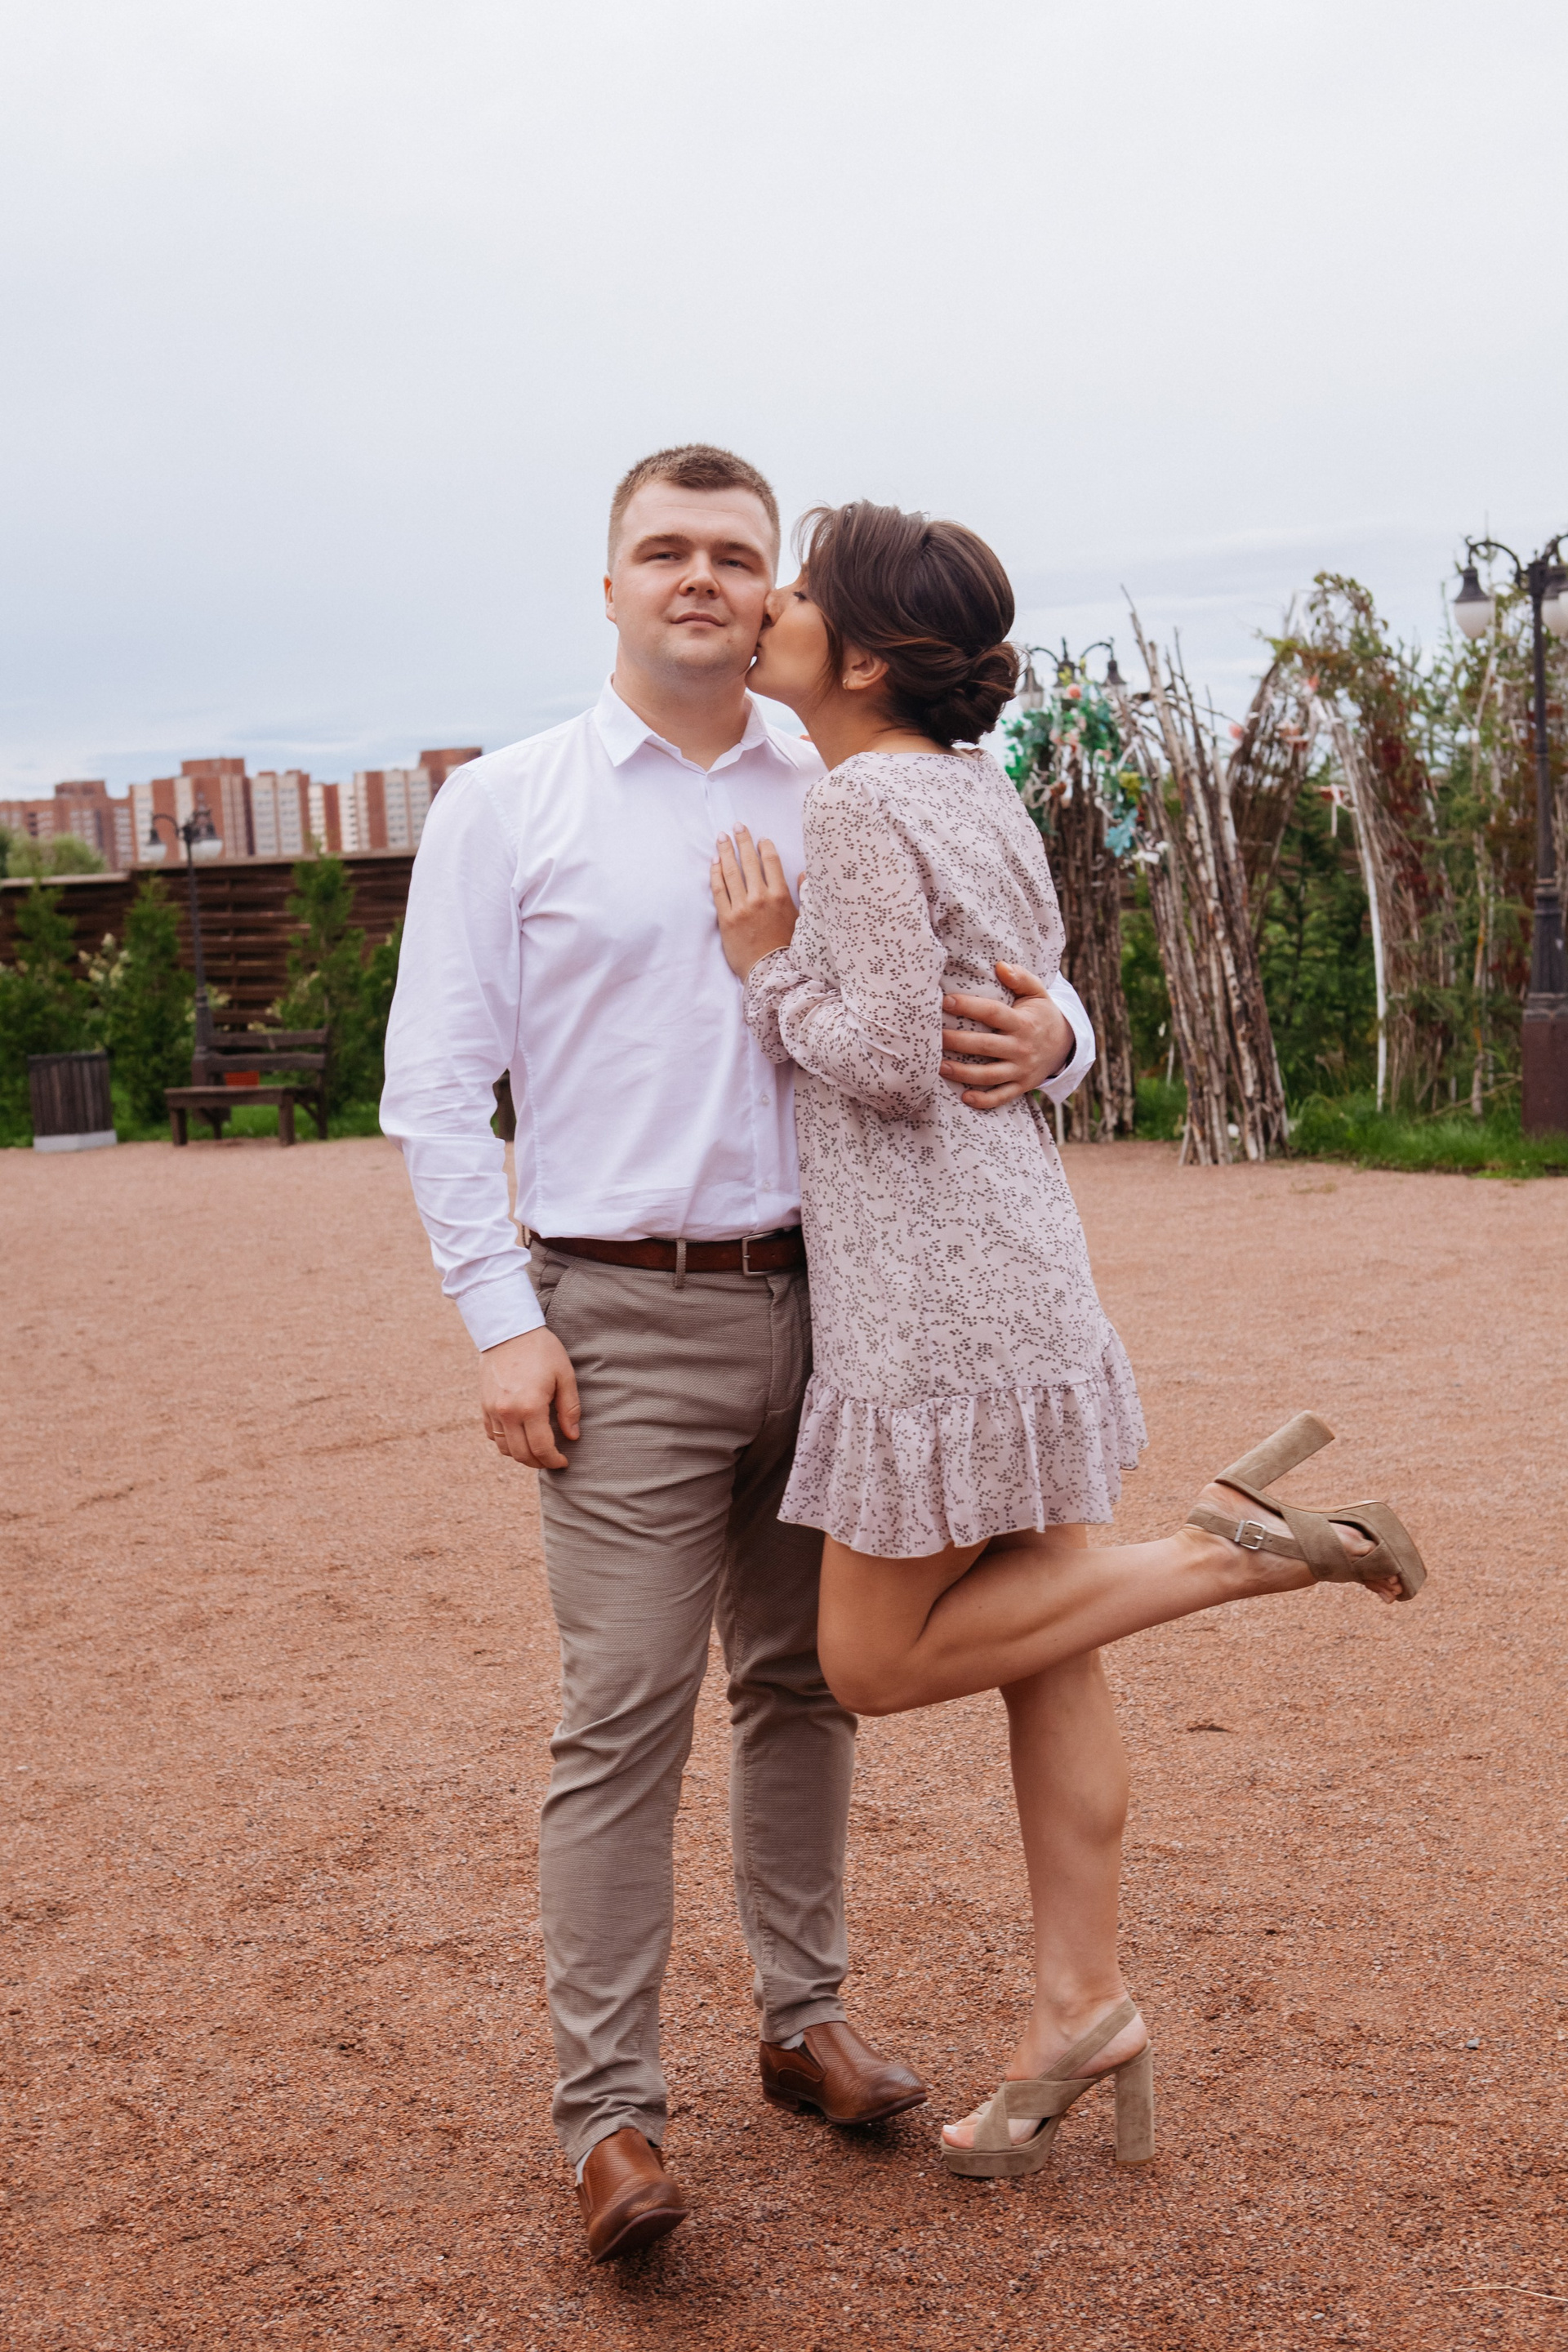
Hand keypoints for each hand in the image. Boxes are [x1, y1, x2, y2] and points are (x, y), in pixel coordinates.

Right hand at [479, 1327, 580, 1469]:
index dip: (554, 1460)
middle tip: (551, 1461)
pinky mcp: (483, 1404)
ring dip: (521, 1455)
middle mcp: (507, 1412)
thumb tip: (572, 1436)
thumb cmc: (541, 1350)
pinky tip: (519, 1437)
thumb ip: (569, 1408)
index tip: (563, 1461)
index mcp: (530, 1406)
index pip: (541, 1448)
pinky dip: (505, 1442)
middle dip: (538, 1463)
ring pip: (504, 1448)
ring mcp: (492, 1409)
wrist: (509, 1329)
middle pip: (521, 1454)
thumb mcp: (564, 1375)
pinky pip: (492, 1434)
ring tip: (536, 1451)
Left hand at [710, 826, 797, 979]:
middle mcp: (760, 897)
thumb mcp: (803, 920)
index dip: (765, 847)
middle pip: (749, 862)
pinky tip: (714, 862)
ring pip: (731, 872)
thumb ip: (803, 894)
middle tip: (737, 826)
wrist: (771, 973)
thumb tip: (804, 874)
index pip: (771, 862)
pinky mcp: (726, 919)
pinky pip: (719, 891)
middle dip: (743, 841)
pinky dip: (715, 874)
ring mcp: (741, 907)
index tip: (760, 838)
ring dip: (726, 851)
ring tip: (722, 837)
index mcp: (780, 896)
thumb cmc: (788, 948)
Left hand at [939, 961, 1073, 1109]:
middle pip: (985, 1046)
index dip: (969, 1006)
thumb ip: (1021, 978)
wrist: (1065, 1045)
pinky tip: (964, 1097)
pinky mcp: (1021, 1086)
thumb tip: (1000, 965)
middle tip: (933, 1038)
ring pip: (989, 1075)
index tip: (946, 1001)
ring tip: (939, 1067)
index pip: (992, 1013)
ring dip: (963, 1073)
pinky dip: (984, 1101)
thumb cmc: (1041, 1015)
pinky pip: (1002, 1096)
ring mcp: (1021, 1069)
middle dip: (957, 1042)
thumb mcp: (1038, 993)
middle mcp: (1021, 1047)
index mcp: (1022, 1023)